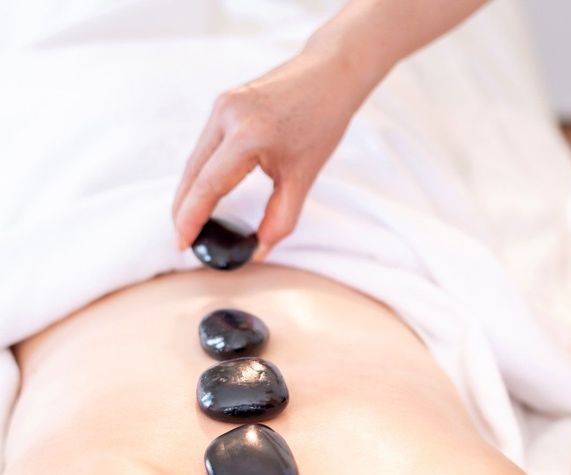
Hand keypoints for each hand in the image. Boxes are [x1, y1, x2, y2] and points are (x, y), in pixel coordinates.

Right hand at [172, 46, 370, 255]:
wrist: (330, 74)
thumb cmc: (322, 121)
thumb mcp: (303, 176)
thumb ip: (281, 217)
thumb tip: (260, 249)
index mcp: (246, 136)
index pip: (207, 186)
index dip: (191, 219)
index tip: (184, 244)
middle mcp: (226, 117)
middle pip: (193, 174)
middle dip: (184, 209)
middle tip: (185, 239)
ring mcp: (221, 106)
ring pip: (195, 159)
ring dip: (190, 190)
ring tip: (191, 220)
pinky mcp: (224, 102)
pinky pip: (205, 144)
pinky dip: (202, 170)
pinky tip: (205, 189)